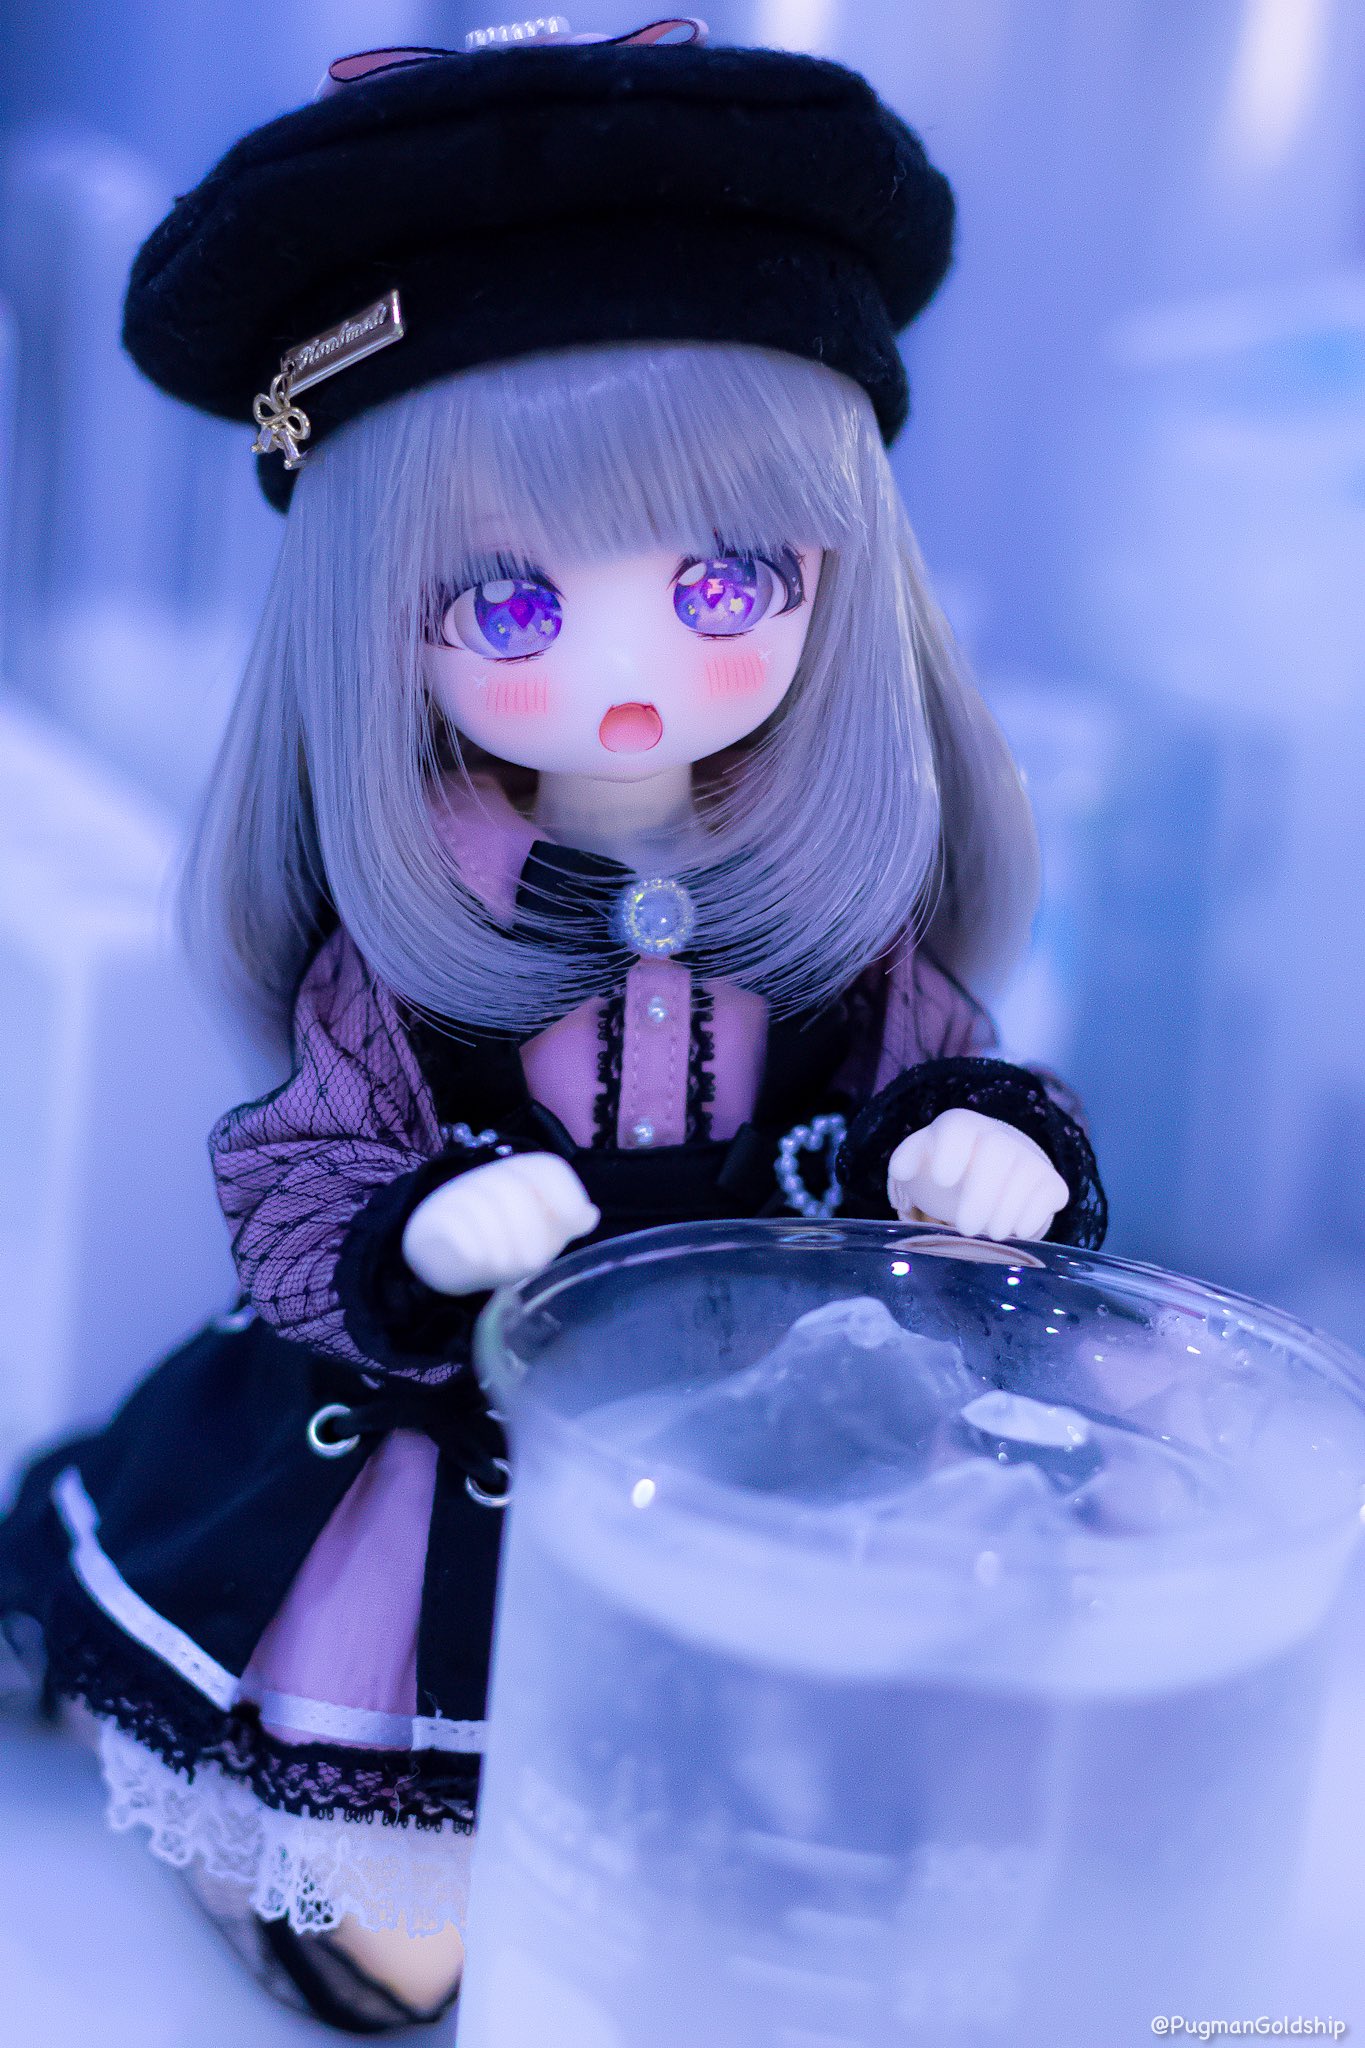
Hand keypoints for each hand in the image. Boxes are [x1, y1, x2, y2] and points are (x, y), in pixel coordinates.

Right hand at [402, 1153, 599, 1293]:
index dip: (565, 1193)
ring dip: (503, 1249)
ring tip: (504, 1266)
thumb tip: (590, 1215)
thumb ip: (565, 1220)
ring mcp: (461, 1194)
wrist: (442, 1248)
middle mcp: (492, 1176)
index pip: (548, 1169)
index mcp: (522, 1173)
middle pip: (519, 1194)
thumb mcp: (539, 1228)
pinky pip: (460, 1232)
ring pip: (490, 1214)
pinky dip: (475, 1251)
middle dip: (531, 1233)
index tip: (572, 1221)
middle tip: (532, 1259)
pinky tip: (481, 1262)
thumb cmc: (502, 1236)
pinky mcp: (434, 1219)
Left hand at [886, 1109, 1067, 1241]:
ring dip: (1007, 1208)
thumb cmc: (950, 1169)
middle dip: (981, 1193)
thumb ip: (907, 1161)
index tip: (942, 1180)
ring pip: (1025, 1173)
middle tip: (965, 1227)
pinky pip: (1050, 1193)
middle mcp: (998, 1136)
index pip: (957, 1127)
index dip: (951, 1150)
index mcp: (960, 1127)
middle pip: (996, 1151)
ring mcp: (1028, 1158)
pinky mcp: (1051, 1183)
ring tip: (990, 1233)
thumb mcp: (921, 1165)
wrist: (991, 1175)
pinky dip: (1034, 1214)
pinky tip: (1017, 1230)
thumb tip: (901, 1169)